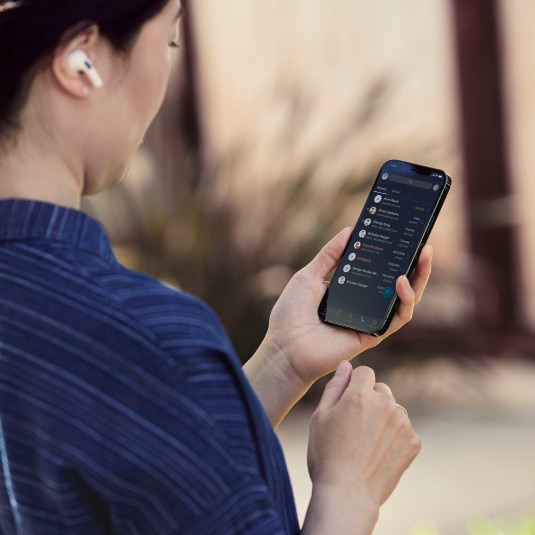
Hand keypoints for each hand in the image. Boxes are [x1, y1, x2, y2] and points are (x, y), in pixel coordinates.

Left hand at [245, 227, 432, 425]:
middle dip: (416, 264)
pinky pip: (398, 318)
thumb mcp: (309, 276)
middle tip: (424, 244)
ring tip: (422, 257)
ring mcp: (371, 320)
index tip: (403, 233)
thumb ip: (330, 255)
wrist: (285, 348)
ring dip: (419, 279)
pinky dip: (405, 300)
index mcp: (350, 289)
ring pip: (405, 300)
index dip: (392, 254)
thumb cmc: (291, 314)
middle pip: (398, 283)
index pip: (378, 269)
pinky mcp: (374, 335)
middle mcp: (364, 304)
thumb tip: (350, 230)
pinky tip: (403, 282)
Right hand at [303, 361, 420, 534]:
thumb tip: (346, 364)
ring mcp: (402, 424)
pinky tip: (378, 453)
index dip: (354, 385)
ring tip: (366, 442)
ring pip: (393, 408)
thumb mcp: (320, 417)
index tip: (347, 403)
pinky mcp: (413, 442)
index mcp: (360, 395)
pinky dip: (394, 436)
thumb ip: (335, 386)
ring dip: (383, 417)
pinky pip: (403, 428)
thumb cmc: (326, 455)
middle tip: (354, 426)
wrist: (348, 496)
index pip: (365, 372)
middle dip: (369, 400)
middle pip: (380, 389)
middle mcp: (385, 404)